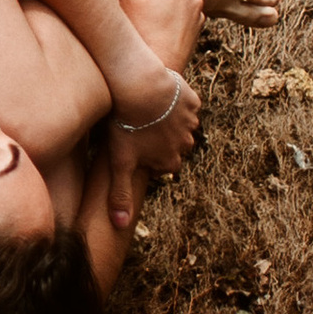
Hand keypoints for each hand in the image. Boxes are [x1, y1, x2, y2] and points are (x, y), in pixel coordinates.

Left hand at [105, 65, 197, 225]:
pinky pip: (185, 102)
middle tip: (138, 126)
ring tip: (146, 109)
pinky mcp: (192, 100)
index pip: (161, 165)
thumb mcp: (119, 163)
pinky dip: (175, 99)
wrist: (140, 88)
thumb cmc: (127, 125)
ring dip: (167, 118)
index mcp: (170, 161)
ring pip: (180, 123)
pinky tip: (159, 95)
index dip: (147, 157)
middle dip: (158, 138)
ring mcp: (191, 121)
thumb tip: (121, 225)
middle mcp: (186, 144)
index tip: (133, 147)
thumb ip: (120, 194)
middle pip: (173, 145)